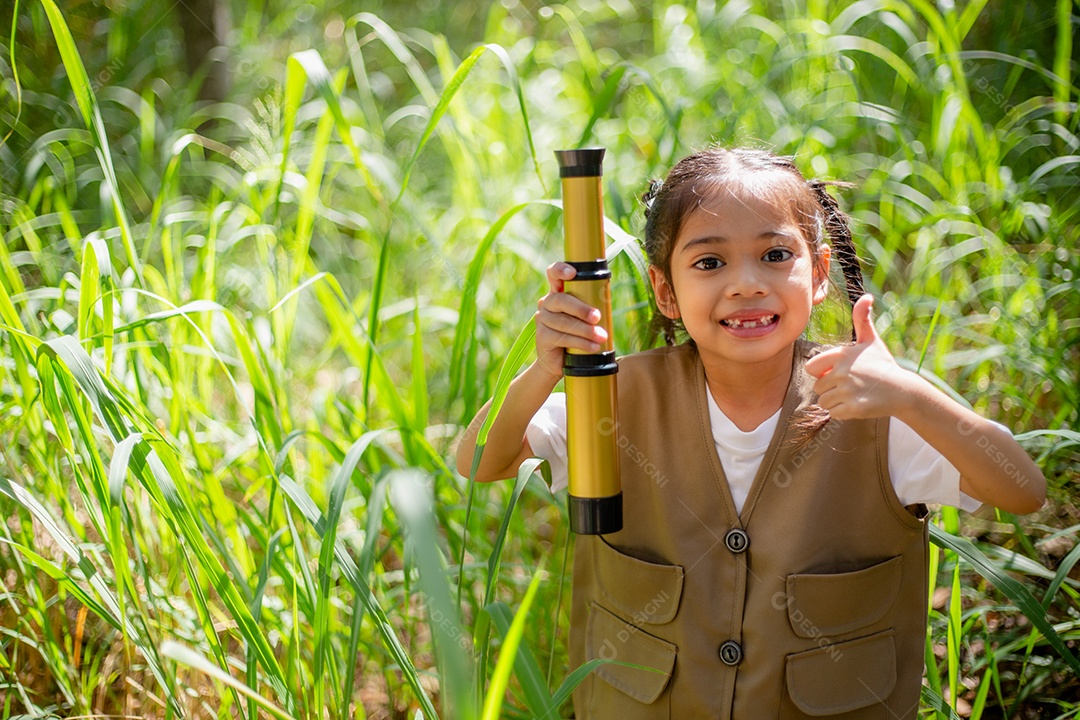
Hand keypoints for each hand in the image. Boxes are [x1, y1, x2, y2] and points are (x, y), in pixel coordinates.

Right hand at [534, 262, 606, 380]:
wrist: (560, 362)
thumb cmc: (576, 336)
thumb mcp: (584, 318)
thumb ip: (591, 306)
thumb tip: (607, 300)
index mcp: (558, 293)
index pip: (553, 274)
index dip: (560, 270)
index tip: (572, 273)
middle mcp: (547, 303)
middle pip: (561, 300)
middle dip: (581, 309)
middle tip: (597, 317)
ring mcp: (542, 320)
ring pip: (564, 322)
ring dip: (585, 330)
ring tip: (601, 337)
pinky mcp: (542, 337)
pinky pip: (562, 337)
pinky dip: (581, 343)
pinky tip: (593, 347)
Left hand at [804, 295, 911, 419]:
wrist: (904, 391)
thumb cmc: (883, 365)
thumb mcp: (871, 340)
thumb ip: (862, 318)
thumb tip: (866, 296)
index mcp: (841, 355)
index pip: (811, 368)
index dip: (822, 372)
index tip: (838, 372)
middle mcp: (842, 372)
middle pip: (817, 387)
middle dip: (830, 388)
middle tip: (851, 385)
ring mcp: (848, 391)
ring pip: (824, 402)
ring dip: (835, 401)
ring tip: (854, 394)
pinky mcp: (853, 408)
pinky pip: (834, 413)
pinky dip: (843, 412)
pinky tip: (858, 403)